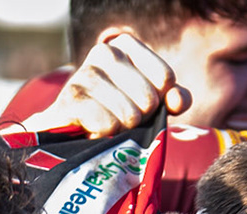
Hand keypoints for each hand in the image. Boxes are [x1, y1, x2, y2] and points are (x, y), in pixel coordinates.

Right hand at [19, 31, 190, 137]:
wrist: (69, 130)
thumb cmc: (114, 112)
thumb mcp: (149, 102)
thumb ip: (173, 98)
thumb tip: (177, 101)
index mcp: (126, 44)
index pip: (165, 78)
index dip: (158, 102)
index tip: (138, 104)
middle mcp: (104, 51)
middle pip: (149, 98)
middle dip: (139, 119)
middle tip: (119, 119)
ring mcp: (85, 72)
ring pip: (129, 115)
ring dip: (120, 131)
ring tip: (104, 125)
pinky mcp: (70, 98)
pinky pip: (107, 125)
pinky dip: (103, 136)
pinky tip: (90, 130)